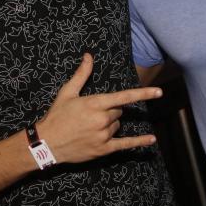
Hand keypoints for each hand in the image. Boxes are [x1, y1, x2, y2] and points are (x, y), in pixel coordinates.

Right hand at [37, 53, 161, 163]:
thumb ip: (81, 74)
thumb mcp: (67, 93)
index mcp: (95, 103)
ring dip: (110, 125)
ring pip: (117, 126)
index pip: (124, 97)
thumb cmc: (57, 116)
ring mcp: (103, 135)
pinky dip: (139, 142)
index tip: (159, 92)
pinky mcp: (103, 149)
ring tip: (89, 127)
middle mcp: (102, 119)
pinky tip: (152, 140)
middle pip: (119, 111)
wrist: (46, 143)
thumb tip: (89, 56)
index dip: (143, 94)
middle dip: (110, 111)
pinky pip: (125, 144)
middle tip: (91, 115)